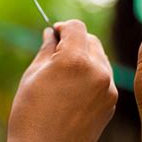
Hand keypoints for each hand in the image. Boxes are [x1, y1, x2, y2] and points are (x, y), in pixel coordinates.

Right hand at [7, 20, 117, 141]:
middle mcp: (97, 71)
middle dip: (74, 40)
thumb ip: (46, 48)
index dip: (62, 27)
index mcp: (75, 60)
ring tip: (64, 71)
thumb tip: (51, 33)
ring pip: (99, 57)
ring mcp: (108, 88)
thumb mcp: (32, 74)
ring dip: (84, 56)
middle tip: (56, 51)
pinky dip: (91, 73)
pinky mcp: (111, 103)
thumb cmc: (30, 114)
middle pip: (91, 39)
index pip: (76, 27)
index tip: (53, 34)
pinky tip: (73, 87)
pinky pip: (103, 76)